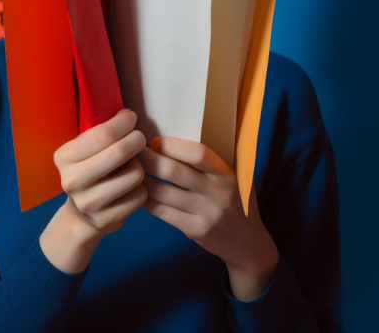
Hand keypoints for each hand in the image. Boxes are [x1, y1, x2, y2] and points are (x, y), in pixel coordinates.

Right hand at [39, 109, 147, 273]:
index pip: (102, 134)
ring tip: (131, 166)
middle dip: (136, 140)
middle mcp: (72, 181)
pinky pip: (140, 196)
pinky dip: (141, 188)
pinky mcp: (106, 220)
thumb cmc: (90, 172)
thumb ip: (101, 133)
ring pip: (135, 175)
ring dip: (139, 166)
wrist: (82, 215)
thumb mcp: (85, 150)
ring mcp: (88, 203)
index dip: (123, 122)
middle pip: (119, 152)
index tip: (131, 117)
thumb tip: (127, 115)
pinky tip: (131, 187)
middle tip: (139, 138)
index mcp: (64, 157)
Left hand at [137, 136, 279, 300]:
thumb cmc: (235, 201)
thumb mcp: (235, 178)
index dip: (172, 145)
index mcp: (228, 174)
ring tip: (131, 171)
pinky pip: (163, 212)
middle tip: (133, 153)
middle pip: (174, 172)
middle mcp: (219, 193)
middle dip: (148, 159)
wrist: (247, 242)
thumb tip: (176, 135)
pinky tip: (140, 193)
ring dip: (143, 180)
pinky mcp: (196, 230)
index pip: (198, 153)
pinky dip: (147, 201)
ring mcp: (207, 214)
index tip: (154, 141)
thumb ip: (213, 162)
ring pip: (163, 192)